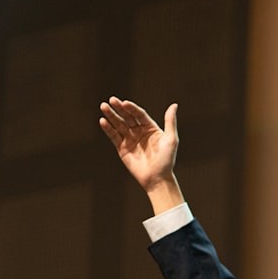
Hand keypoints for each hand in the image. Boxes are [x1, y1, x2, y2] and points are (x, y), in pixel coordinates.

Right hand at [98, 97, 183, 212]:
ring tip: (103, 106)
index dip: (132, 108)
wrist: (157, 179)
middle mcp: (139, 132)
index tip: (124, 103)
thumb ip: (170, 122)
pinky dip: (108, 129)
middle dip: (119, 108)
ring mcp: (130, 139)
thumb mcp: (171, 140)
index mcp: (150, 128)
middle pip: (127, 117)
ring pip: (119, 125)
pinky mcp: (122, 148)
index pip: (139, 114)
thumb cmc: (166, 160)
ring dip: (111, 115)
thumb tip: (174, 105)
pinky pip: (114, 136)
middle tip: (111, 100)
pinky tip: (103, 121)